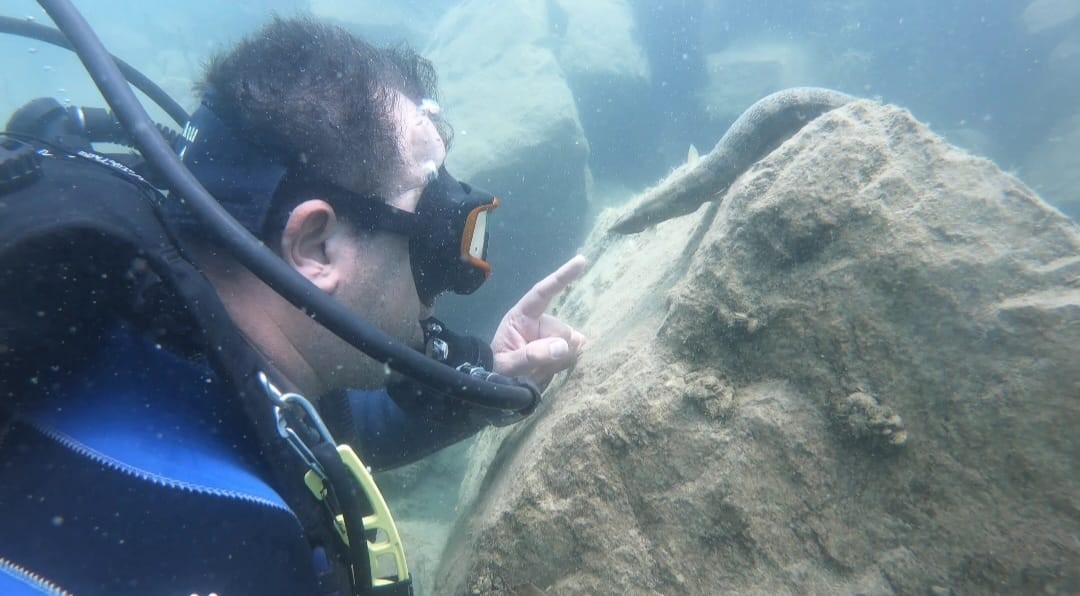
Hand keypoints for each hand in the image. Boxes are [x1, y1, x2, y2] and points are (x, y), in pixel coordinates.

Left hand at [491, 255, 587, 386]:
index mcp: (522, 316)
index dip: (562, 277)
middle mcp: (540, 323)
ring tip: (538, 372)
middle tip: (537, 368)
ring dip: (560, 360)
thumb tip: (563, 344)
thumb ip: (531, 355)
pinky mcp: (560, 351)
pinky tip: (550, 370)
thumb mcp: (507, 364)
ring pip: (571, 344)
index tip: (581, 261)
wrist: (497, 386)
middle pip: (562, 329)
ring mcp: (551, 337)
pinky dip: (566, 364)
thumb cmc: (496, 369)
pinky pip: (574, 354)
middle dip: (556, 349)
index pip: (543, 293)